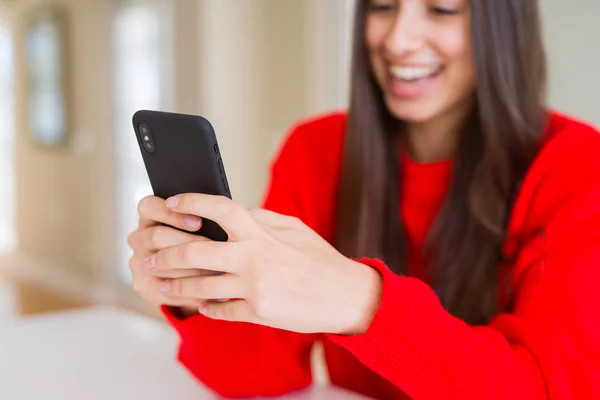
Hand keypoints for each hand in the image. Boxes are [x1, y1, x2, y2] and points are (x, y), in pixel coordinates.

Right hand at [127, 195, 218, 312]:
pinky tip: (212, 293)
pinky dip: (190, 292)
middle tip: (215, 252)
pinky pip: (165, 290)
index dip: (172, 214)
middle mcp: (139, 237)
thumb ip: (207, 218)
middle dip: (188, 244)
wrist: (192, 273)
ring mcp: (138, 262)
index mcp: (150, 216)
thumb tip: (227, 220)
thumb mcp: (203, 225)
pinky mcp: (143, 285)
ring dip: (192, 271)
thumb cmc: (201, 239)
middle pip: (156, 236)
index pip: (149, 207)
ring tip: (220, 274)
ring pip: (162, 265)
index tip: (198, 222)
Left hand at [150, 193, 382, 334]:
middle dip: (165, 254)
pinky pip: (220, 310)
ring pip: (200, 285)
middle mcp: (252, 257)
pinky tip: (200, 305)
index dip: (191, 202)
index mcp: (260, 232)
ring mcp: (253, 286)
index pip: (218, 208)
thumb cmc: (319, 259)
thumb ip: (262, 218)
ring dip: (176, 285)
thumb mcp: (294, 228)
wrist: (345, 295)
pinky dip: (207, 308)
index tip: (172, 203)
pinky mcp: (257, 312)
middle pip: (194, 251)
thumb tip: (237, 212)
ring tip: (162, 284)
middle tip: (149, 256)